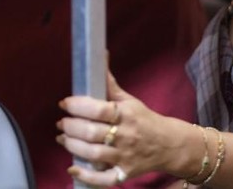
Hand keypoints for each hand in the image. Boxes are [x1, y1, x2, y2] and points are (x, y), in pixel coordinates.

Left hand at [57, 72, 187, 186]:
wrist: (169, 145)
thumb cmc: (145, 120)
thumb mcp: (130, 101)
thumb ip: (110, 84)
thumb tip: (100, 56)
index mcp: (127, 114)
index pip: (99, 110)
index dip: (78, 106)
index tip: (65, 103)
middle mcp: (125, 136)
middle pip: (91, 133)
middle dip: (71, 127)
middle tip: (62, 122)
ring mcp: (124, 157)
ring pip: (93, 154)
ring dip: (72, 146)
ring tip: (63, 138)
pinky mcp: (124, 174)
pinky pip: (102, 179)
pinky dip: (85, 176)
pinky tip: (72, 168)